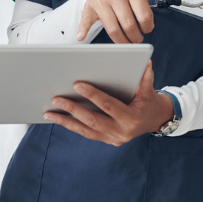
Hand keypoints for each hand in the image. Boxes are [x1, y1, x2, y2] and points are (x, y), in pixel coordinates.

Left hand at [44, 62, 173, 145]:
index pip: (108, 105)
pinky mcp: (106, 140)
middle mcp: (121, 132)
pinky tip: (58, 119)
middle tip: (56, 98)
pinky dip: (71, 126)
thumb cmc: (148, 101)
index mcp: (131, 118)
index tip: (76, 84)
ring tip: (49, 112)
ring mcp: (112, 138)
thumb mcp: (148, 90)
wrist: (154, 120)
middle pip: (92, 120)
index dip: (92, 95)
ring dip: (66, 121)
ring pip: (85, 130)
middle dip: (73, 109)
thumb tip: (146, 61)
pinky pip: (86, 133)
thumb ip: (145, 77)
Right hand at [77, 0, 174, 43]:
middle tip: (137, 39)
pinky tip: (82, 37)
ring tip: (127, 43)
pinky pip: (87, 21)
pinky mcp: (89, 8)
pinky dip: (83, 30)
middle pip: (129, 25)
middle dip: (136, 37)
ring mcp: (101, 1)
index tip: (147, 29)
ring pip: (113, 29)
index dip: (148, 27)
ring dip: (122, 41)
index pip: (144, 16)